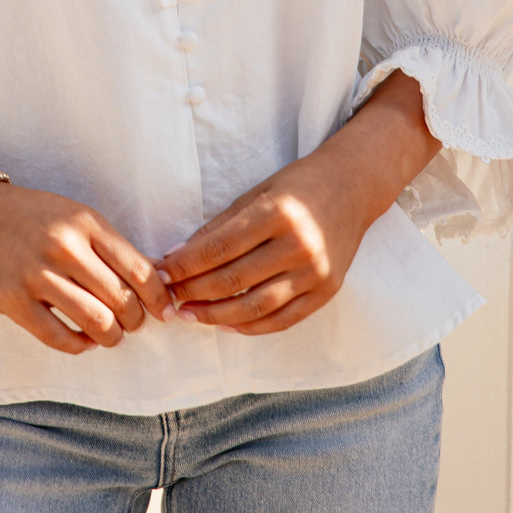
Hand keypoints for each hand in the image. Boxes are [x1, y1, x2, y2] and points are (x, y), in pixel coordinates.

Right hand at [0, 182, 176, 355]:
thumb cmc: (31, 216)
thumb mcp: (75, 216)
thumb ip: (109, 246)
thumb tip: (153, 279)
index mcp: (85, 223)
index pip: (139, 269)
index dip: (158, 297)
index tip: (163, 308)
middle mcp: (65, 248)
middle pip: (122, 300)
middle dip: (136, 320)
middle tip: (134, 323)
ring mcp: (38, 276)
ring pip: (96, 323)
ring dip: (113, 336)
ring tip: (112, 334)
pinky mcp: (15, 302)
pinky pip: (60, 338)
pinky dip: (81, 345)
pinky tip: (85, 338)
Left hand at [156, 142, 374, 334]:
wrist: (352, 188)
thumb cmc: (298, 186)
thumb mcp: (256, 193)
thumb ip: (219, 226)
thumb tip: (177, 256)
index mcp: (277, 213)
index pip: (219, 248)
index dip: (185, 265)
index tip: (160, 273)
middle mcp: (298, 245)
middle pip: (233, 279)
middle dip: (193, 292)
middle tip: (167, 298)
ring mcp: (315, 272)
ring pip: (255, 307)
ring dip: (215, 316)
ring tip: (188, 315)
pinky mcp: (327, 291)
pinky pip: (282, 320)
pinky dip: (250, 327)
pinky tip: (224, 325)